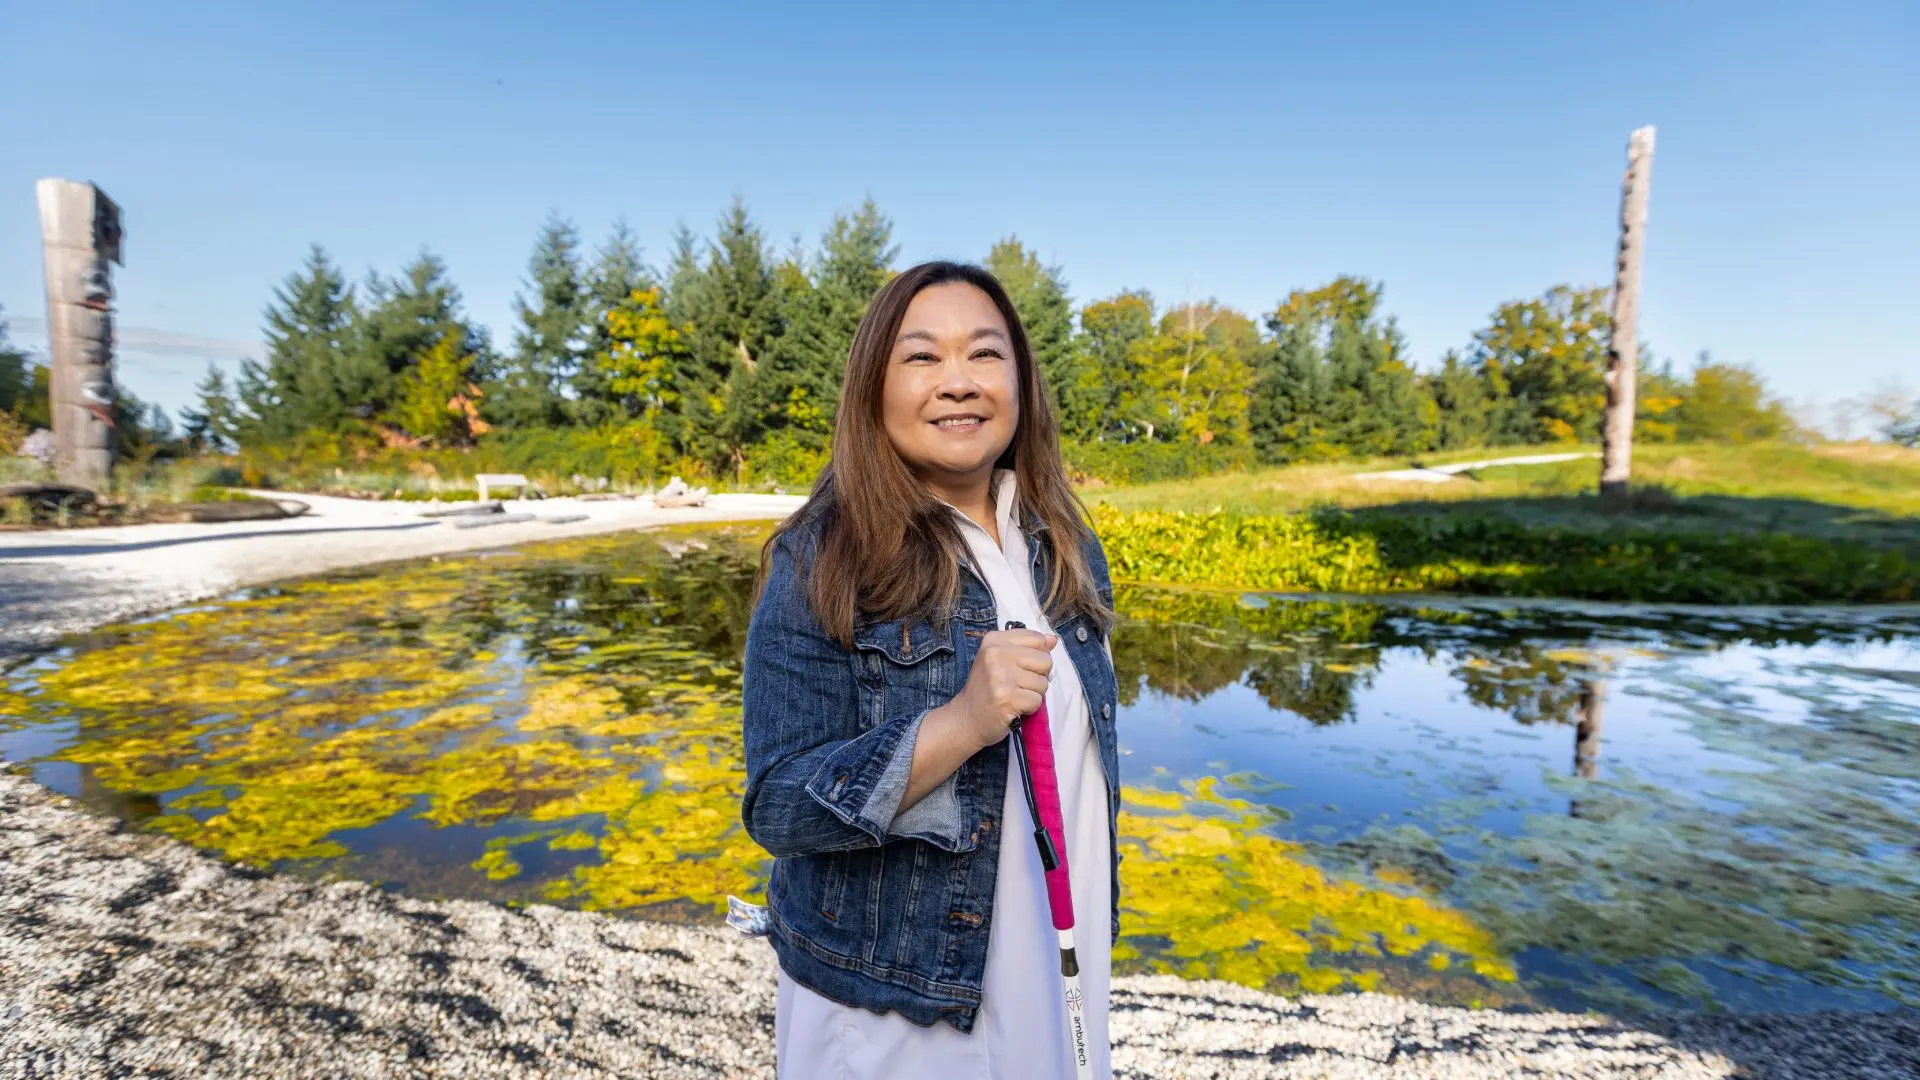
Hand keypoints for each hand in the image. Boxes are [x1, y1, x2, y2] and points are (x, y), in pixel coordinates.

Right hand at [948, 628, 1055, 751]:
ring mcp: (1000, 676)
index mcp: (995, 640)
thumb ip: (1027, 647)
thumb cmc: (987, 688)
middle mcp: (996, 654)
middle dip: (1039, 677)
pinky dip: (1030, 708)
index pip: (1037, 639)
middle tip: (1020, 685)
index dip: (1039, 656)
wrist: (967, 718)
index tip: (1023, 667)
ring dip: (1034, 694)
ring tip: (1015, 696)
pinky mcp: (1006, 698)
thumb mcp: (1001, 659)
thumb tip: (1053, 639)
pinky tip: (1015, 707)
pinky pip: (1037, 701)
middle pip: (1045, 661)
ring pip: (1043, 683)